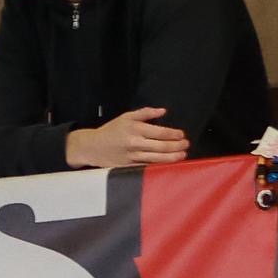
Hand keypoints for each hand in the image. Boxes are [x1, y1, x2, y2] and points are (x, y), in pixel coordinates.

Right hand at [65, 108, 189, 169]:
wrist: (92, 146)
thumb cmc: (111, 131)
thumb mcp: (126, 117)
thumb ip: (145, 113)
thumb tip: (163, 111)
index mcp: (135, 128)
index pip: (161, 132)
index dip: (174, 134)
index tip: (182, 135)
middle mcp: (135, 143)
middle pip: (162, 146)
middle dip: (177, 146)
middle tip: (186, 145)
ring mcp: (132, 156)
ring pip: (158, 158)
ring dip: (173, 157)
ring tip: (182, 155)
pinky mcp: (129, 166)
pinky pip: (148, 166)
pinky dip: (161, 165)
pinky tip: (169, 164)